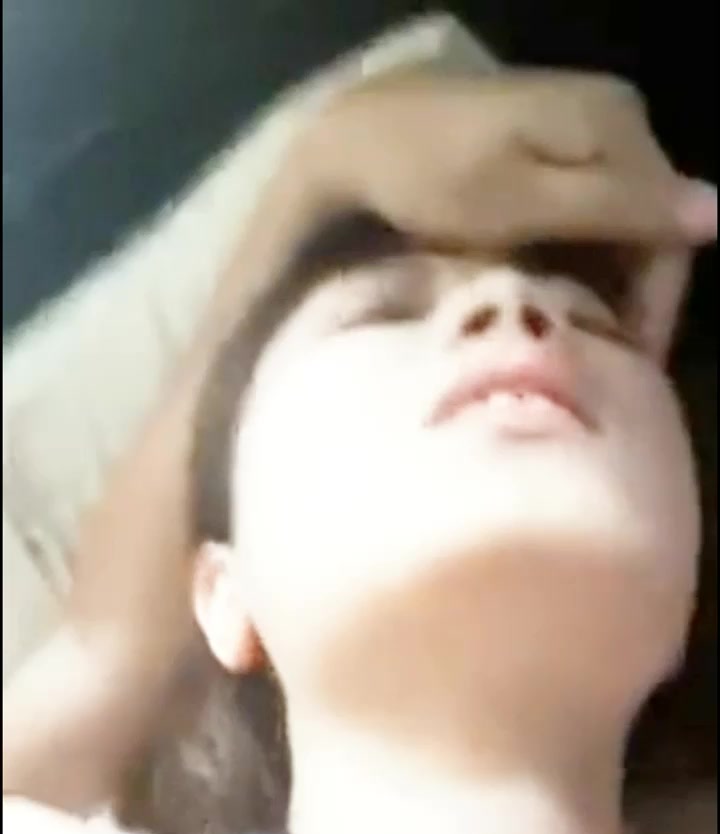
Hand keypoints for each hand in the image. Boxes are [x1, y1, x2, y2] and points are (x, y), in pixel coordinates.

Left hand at [225, 69, 716, 357]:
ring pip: (616, 232)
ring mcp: (579, 136)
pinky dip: (573, 269)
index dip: (653, 308)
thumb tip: (718, 214)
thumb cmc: (430, 176)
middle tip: (597, 375)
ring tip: (573, 354)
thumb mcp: (522, 201)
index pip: (666, 231)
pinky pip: (584, 221)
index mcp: (615, 127)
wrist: (355, 136)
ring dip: (601, 293)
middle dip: (627, 306)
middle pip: (646, 232)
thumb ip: (617, 207)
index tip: (628, 372)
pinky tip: (550, 310)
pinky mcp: (547, 155)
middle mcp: (613, 122)